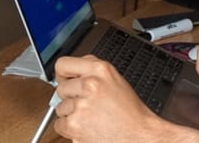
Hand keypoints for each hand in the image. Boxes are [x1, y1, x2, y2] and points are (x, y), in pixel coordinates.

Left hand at [53, 55, 198, 141]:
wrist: (138, 134)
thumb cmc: (130, 112)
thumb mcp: (116, 80)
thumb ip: (94, 73)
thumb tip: (74, 74)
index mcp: (101, 69)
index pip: (63, 64)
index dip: (63, 75)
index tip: (66, 80)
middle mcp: (90, 84)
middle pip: (61, 88)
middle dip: (70, 97)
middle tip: (87, 104)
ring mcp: (81, 104)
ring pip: (60, 108)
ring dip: (71, 114)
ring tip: (91, 117)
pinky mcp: (74, 123)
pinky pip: (59, 125)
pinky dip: (69, 129)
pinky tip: (86, 126)